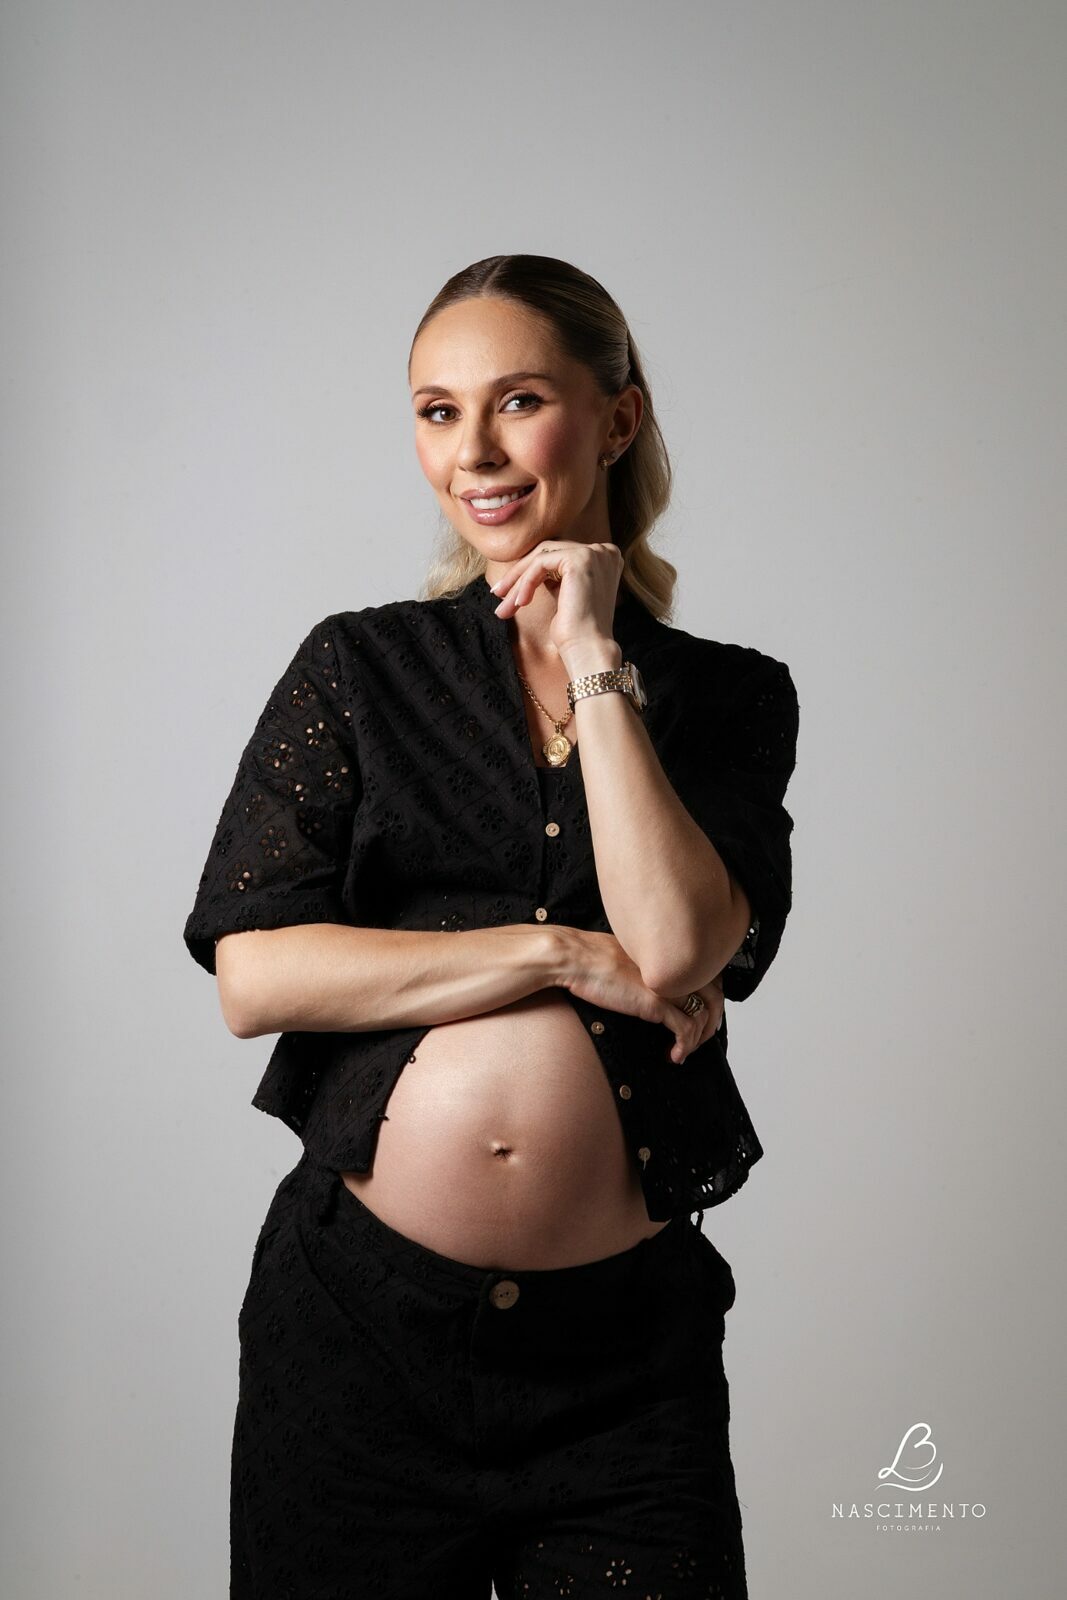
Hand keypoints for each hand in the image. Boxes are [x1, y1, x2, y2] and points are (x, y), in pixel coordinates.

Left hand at [490, 540, 622, 661]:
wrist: (587, 649)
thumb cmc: (576, 631)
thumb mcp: (566, 594)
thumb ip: (556, 575)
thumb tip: (526, 567)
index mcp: (604, 557)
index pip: (557, 555)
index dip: (530, 571)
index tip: (509, 591)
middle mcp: (603, 551)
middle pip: (548, 552)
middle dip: (519, 574)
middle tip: (498, 594)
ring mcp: (593, 553)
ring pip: (541, 557)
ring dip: (518, 581)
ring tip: (505, 606)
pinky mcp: (580, 559)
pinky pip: (540, 564)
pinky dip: (526, 583)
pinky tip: (520, 603)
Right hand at [558, 928, 722, 1064]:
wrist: (575, 958)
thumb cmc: (594, 957)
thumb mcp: (633, 957)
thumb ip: (651, 969)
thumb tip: (655, 985)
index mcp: (672, 954)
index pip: (710, 977)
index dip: (711, 1000)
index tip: (704, 1016)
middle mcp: (677, 967)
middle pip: (715, 997)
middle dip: (711, 1022)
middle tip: (701, 1038)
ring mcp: (669, 984)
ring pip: (704, 1016)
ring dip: (698, 1039)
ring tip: (683, 1050)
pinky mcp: (657, 1003)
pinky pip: (685, 1030)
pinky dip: (684, 1047)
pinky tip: (674, 1055)